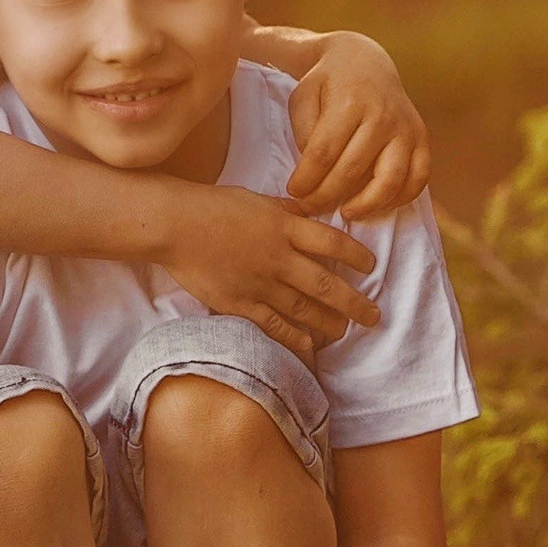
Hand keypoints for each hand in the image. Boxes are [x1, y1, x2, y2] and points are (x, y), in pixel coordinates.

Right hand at [153, 184, 377, 350]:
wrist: (174, 224)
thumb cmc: (212, 205)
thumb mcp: (256, 199)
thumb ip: (285, 211)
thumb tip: (309, 213)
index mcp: (284, 226)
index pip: (332, 243)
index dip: (357, 255)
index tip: (371, 266)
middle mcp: (278, 256)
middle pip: (326, 284)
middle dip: (354, 303)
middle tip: (373, 316)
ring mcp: (259, 282)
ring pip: (304, 309)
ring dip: (329, 323)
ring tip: (344, 331)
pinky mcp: (239, 302)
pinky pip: (274, 325)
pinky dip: (294, 337)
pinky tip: (310, 347)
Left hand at [283, 31, 430, 219]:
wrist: (364, 61)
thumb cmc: (327, 84)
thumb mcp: (303, 97)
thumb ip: (304, 132)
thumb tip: (313, 172)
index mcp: (348, 102)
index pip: (323, 154)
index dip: (306, 180)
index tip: (293, 193)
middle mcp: (382, 115)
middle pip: (352, 171)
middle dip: (326, 196)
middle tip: (310, 207)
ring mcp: (405, 127)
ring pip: (390, 181)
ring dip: (366, 205)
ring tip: (346, 213)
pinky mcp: (421, 137)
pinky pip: (419, 177)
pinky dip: (401, 198)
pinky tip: (378, 204)